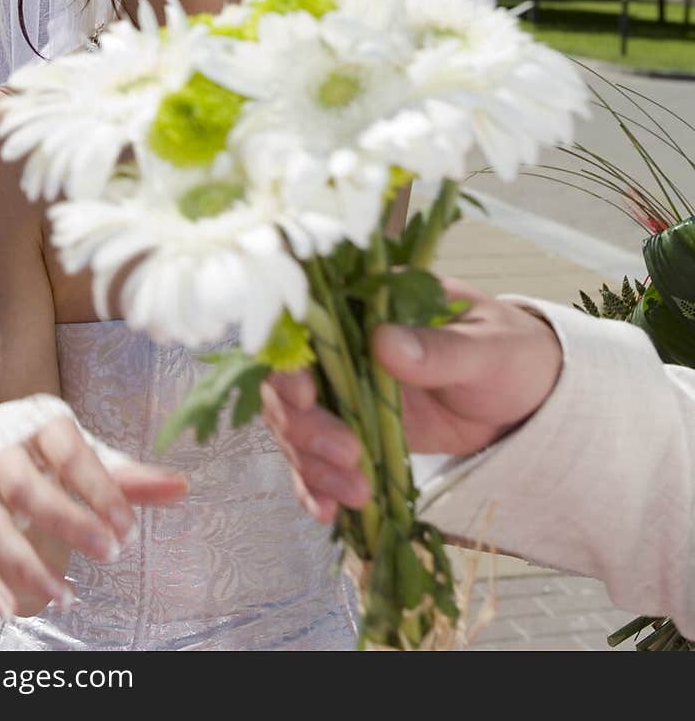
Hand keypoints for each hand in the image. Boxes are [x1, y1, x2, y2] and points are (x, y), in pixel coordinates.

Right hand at [0, 415, 188, 617]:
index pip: (70, 455)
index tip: (130, 530)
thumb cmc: (54, 451)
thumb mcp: (92, 455)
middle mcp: (4, 456)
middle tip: (110, 554)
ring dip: (26, 564)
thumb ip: (132, 477)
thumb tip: (182, 488)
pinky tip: (11, 610)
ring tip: (66, 597)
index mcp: (42, 428)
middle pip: (26, 489)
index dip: (101, 492)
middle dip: (68, 523)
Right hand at [261, 279, 561, 523]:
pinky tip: (327, 512)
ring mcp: (345, 390)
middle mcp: (344, 344)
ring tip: (355, 494)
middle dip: (304, 424)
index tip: (306, 394)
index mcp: (369, 304)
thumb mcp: (485, 349)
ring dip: (312, 463)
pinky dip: (315, 486)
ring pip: (297, 426)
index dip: (290, 357)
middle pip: (288, 382)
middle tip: (346, 454)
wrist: (527, 398)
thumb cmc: (510, 354)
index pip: (306, 323)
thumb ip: (438, 349)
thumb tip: (384, 342)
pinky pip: (318, 459)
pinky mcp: (354, 430)